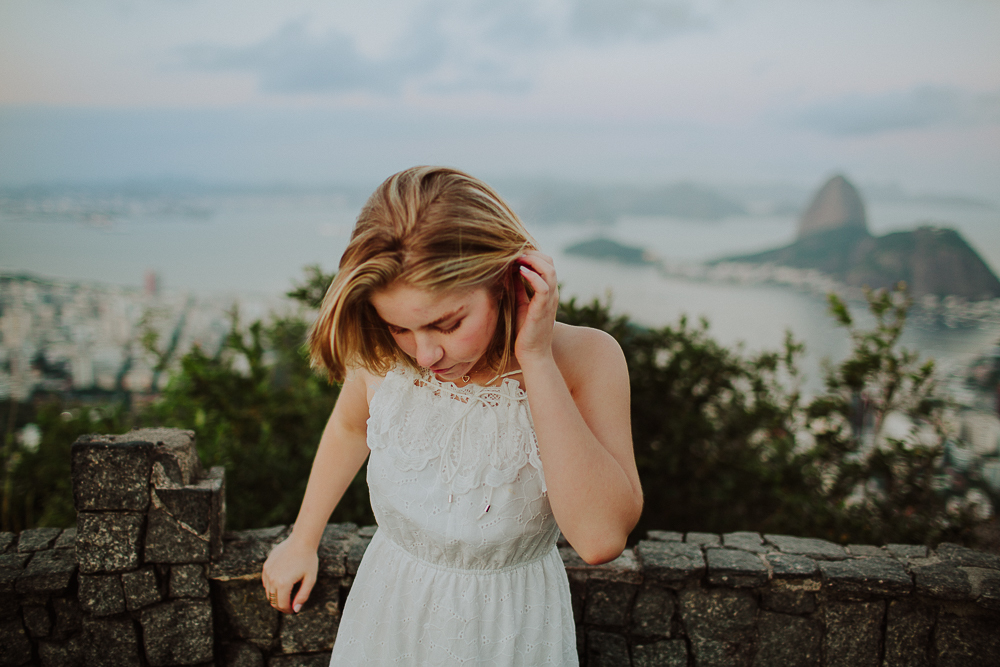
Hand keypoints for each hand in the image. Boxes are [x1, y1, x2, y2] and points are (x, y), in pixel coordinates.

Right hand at [261, 534, 318, 613]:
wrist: (301, 541)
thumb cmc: (308, 560)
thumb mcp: (310, 579)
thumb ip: (303, 596)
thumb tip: (295, 609)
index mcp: (283, 584)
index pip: (282, 605)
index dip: (288, 610)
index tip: (294, 610)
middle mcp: (272, 579)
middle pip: (273, 600)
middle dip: (281, 605)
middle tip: (290, 605)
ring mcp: (267, 572)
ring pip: (268, 592)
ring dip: (276, 596)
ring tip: (287, 594)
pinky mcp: (266, 566)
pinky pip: (266, 582)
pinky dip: (272, 587)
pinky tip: (282, 583)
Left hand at [513, 251, 558, 365]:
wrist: (532, 355)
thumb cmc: (525, 332)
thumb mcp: (520, 304)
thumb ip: (518, 287)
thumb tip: (508, 270)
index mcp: (547, 291)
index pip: (547, 263)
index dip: (532, 255)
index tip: (514, 254)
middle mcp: (551, 293)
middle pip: (550, 262)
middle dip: (532, 253)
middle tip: (514, 253)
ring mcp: (549, 301)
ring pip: (549, 271)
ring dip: (533, 260)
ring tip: (517, 258)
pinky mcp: (542, 310)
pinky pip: (543, 287)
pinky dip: (533, 276)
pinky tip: (520, 271)